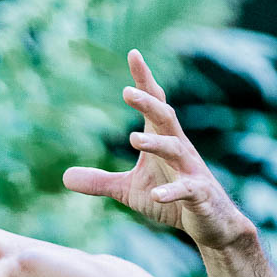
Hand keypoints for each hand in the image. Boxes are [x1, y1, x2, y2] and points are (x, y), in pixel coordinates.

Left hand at [62, 49, 254, 249]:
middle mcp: (179, 148)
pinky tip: (157, 194)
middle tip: (126, 92)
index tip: (133, 53)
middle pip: (165, 118)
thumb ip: (100, 181)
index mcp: (162, 140)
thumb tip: (65, 176)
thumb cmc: (172, 199)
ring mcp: (192, 171)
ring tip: (134, 139)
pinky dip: (172, 191)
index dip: (144, 80)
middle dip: (148, 103)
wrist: (212, 223)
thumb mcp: (129, 191)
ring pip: (176, 149)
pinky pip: (187, 189)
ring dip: (156, 143)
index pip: (154, 104)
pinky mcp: (200, 194)